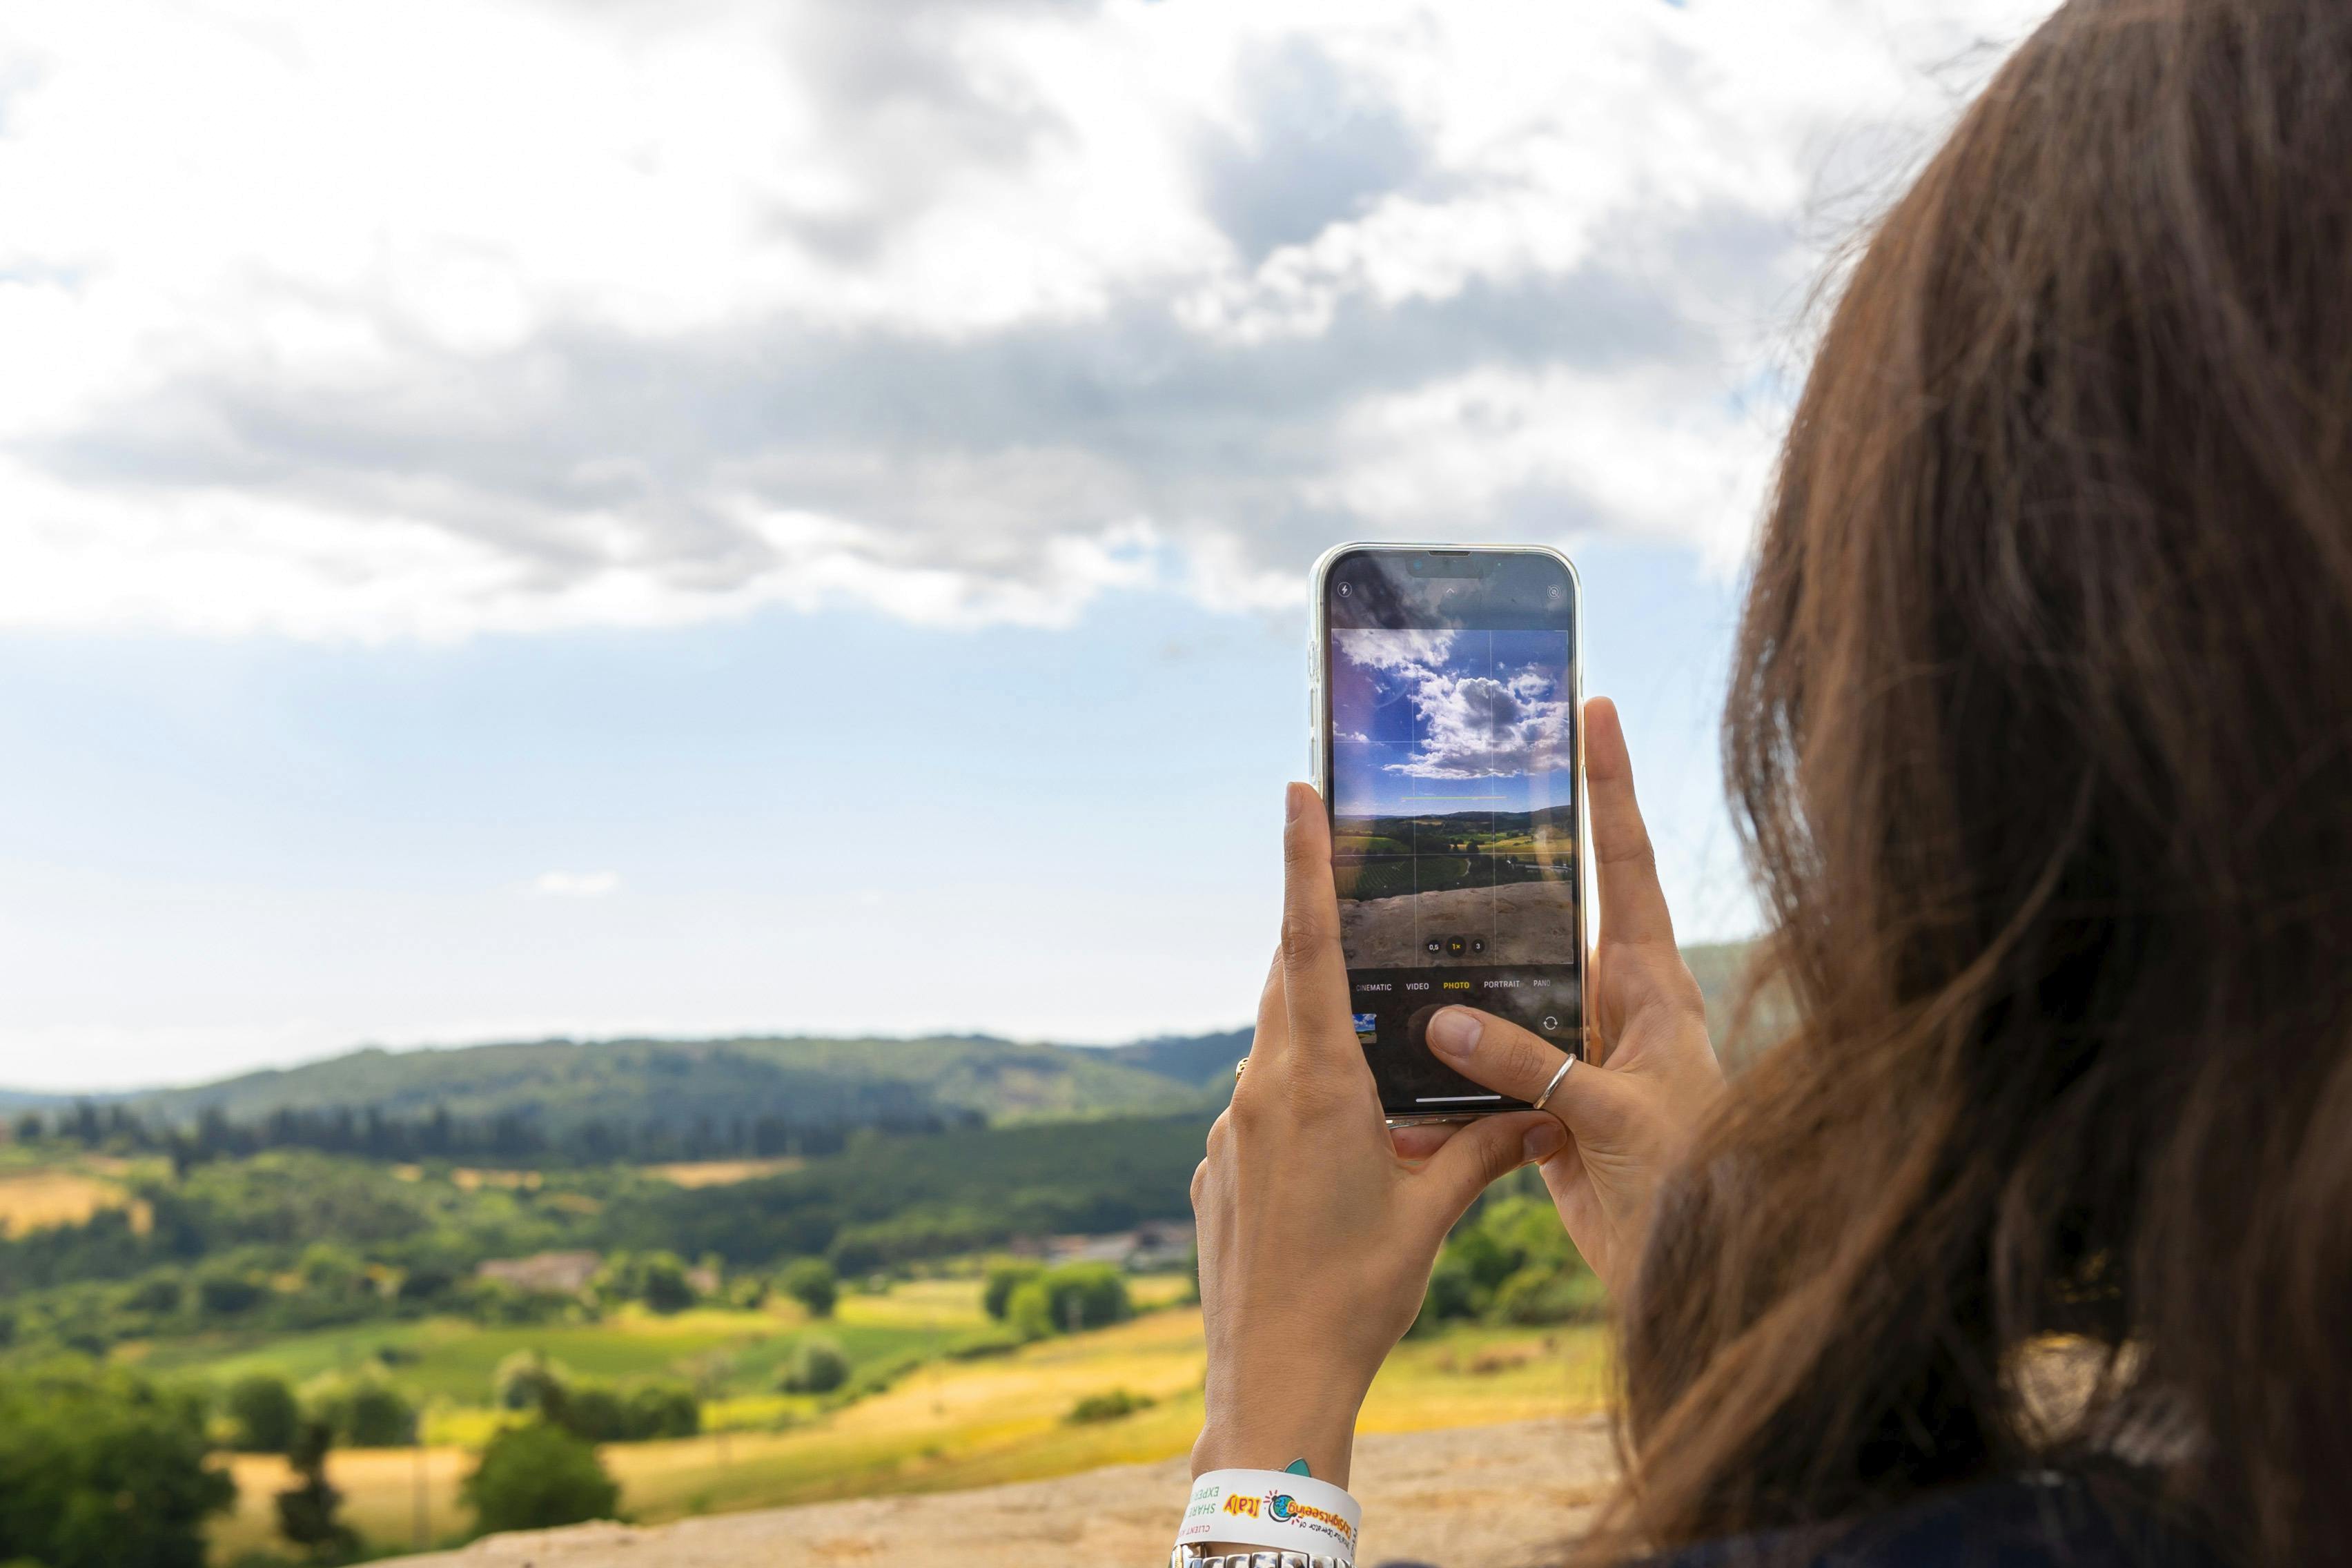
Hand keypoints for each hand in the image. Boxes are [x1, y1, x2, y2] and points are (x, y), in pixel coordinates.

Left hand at [1188, 783, 1565, 1487]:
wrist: (1269, 1380)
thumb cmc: (1355, 1296)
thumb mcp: (1432, 1216)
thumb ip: (1483, 1152)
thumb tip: (1541, 1113)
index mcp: (1318, 1084)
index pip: (1306, 945)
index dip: (1303, 864)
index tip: (1296, 794)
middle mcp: (1261, 1092)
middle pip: (1289, 987)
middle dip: (1325, 950)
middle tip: (1364, 914)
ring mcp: (1228, 1131)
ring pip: (1275, 1050)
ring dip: (1320, 1042)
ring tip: (1378, 1071)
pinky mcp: (1216, 1168)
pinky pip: (1259, 1108)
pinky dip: (1299, 1104)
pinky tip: (1341, 1154)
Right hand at [1423, 696, 1723, 1297]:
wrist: (1696, 1273)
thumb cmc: (1694, 1183)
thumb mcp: (1616, 1116)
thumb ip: (1532, 1065)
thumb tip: (1441, 1020)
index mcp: (1649, 986)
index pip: (1627, 864)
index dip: (1611, 787)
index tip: (1596, 710)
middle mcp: (1612, 1007)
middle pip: (1553, 914)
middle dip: (1506, 861)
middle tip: (1463, 794)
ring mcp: (1577, 1056)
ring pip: (1506, 993)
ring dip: (1458, 972)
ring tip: (1397, 916)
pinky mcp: (1547, 1110)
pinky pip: (1485, 1069)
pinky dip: (1444, 1065)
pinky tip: (1398, 1051)